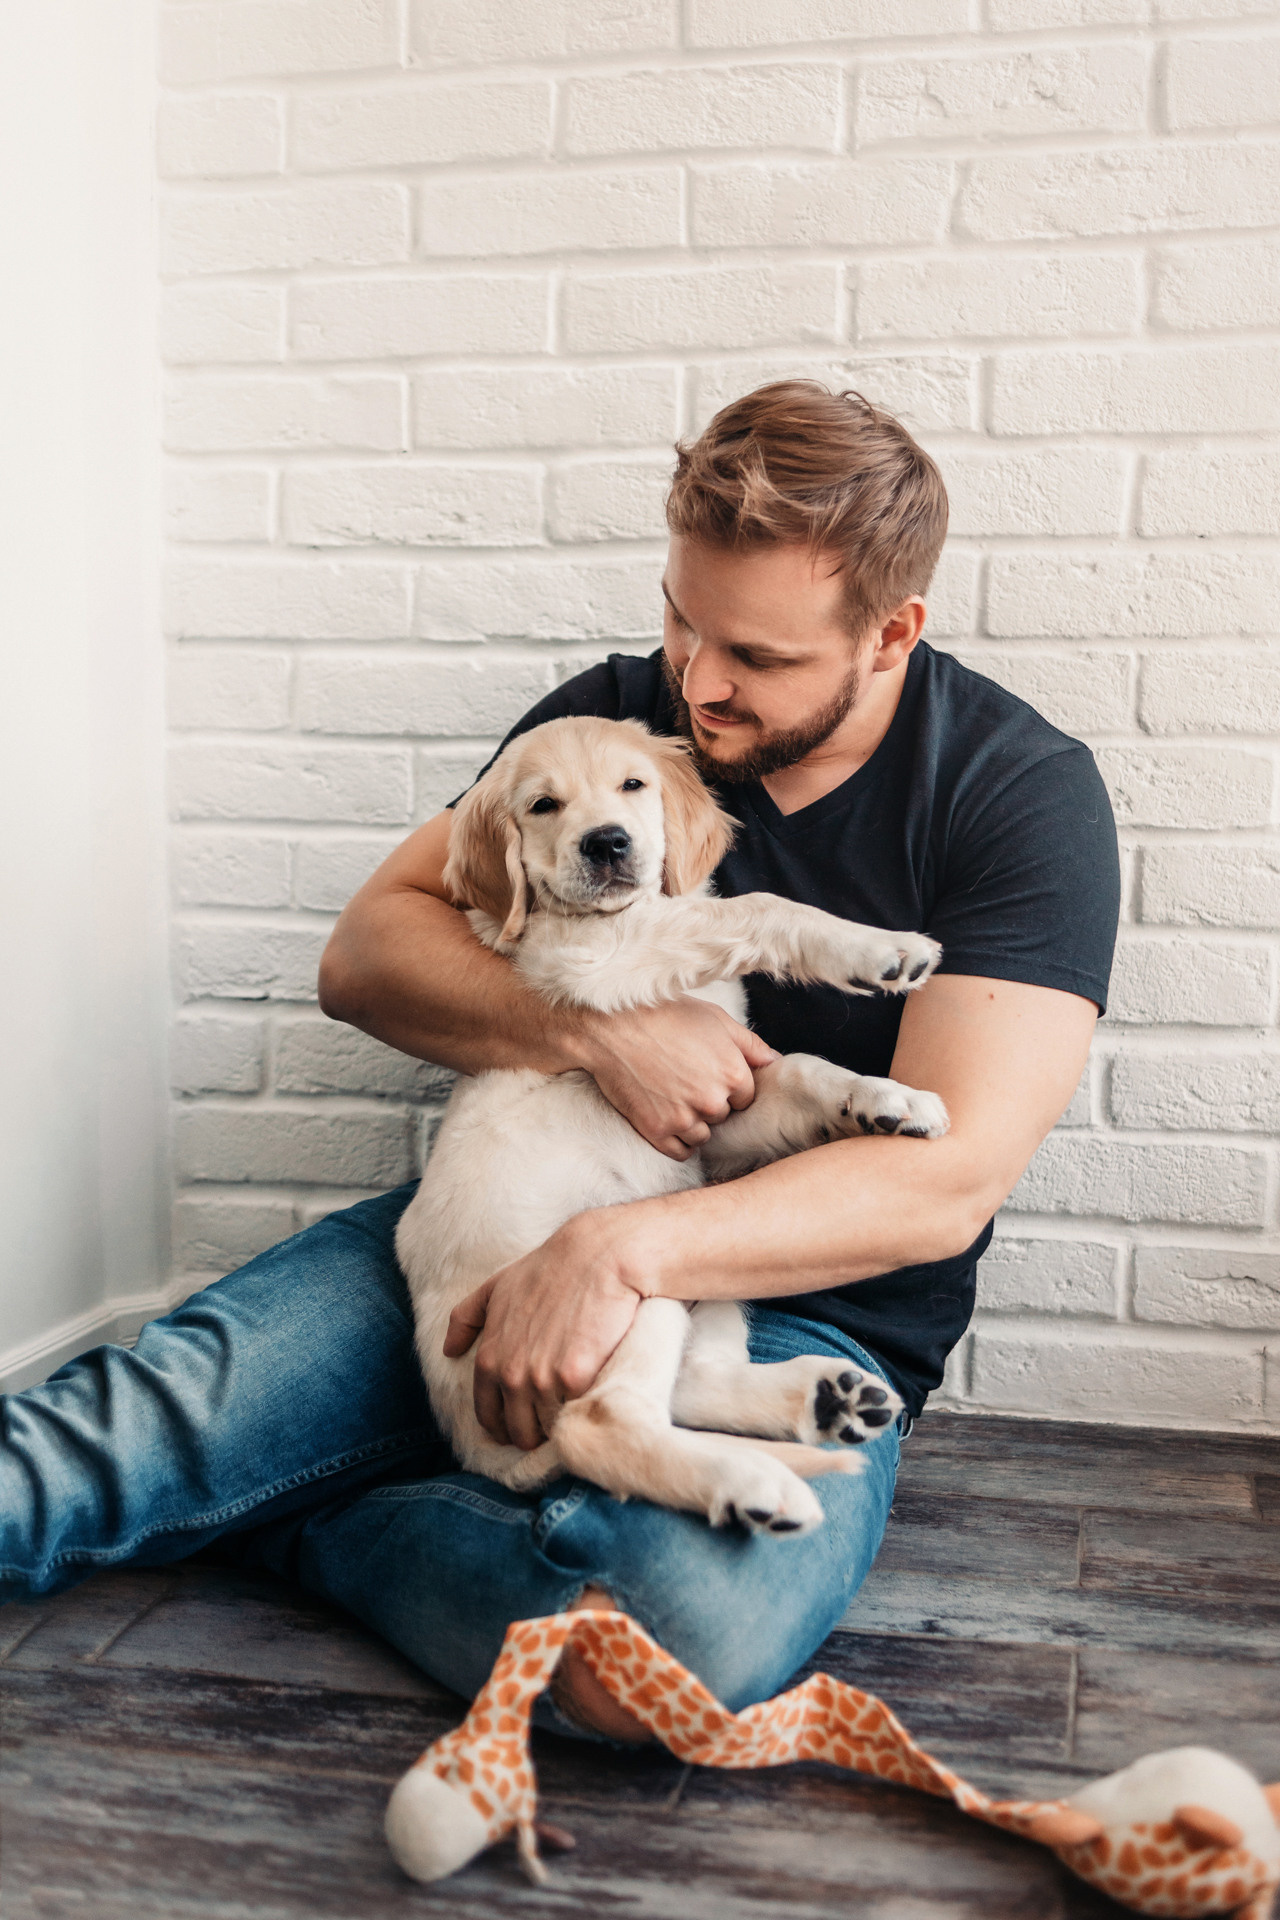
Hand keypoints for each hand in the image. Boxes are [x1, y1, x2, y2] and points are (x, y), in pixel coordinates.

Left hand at [443, 1212, 646, 1447]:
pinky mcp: (576, 1379)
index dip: (505, 1425)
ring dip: (561, 1423)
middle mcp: (511, 1375)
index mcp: (488, 1360)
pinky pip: (576, 1414)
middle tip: (553, 1419)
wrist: (597, 1256)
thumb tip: (449, 1350)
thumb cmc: (548, 1269)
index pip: (489, 1417)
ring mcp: (543, 1380)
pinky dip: (582, 1412)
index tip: (522, 1422)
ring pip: (549, 1429)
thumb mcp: (496, 1287)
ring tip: (574, 1408)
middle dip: (534, 1431)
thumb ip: (466, 1319)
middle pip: (520, 1432)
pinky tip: (590, 1399)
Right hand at [570, 998, 776, 1158]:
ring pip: (703, 1136)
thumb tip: (775, 1062)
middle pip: (723, 1116)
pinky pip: (680, 1152)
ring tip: (673, 1098)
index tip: (707, 1074)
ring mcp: (684, 1119)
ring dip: (694, 1124)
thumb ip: (750, 1044)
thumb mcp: (715, 1019)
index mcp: (733, 1074)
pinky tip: (667, 1120)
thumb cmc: (665, 1015)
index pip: (745, 1097)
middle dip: (710, 1103)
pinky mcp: (657, 1131)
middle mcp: (713, 1100)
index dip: (728, 1086)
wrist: (611, 1026)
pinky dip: (677, 1141)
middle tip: (685, 1081)